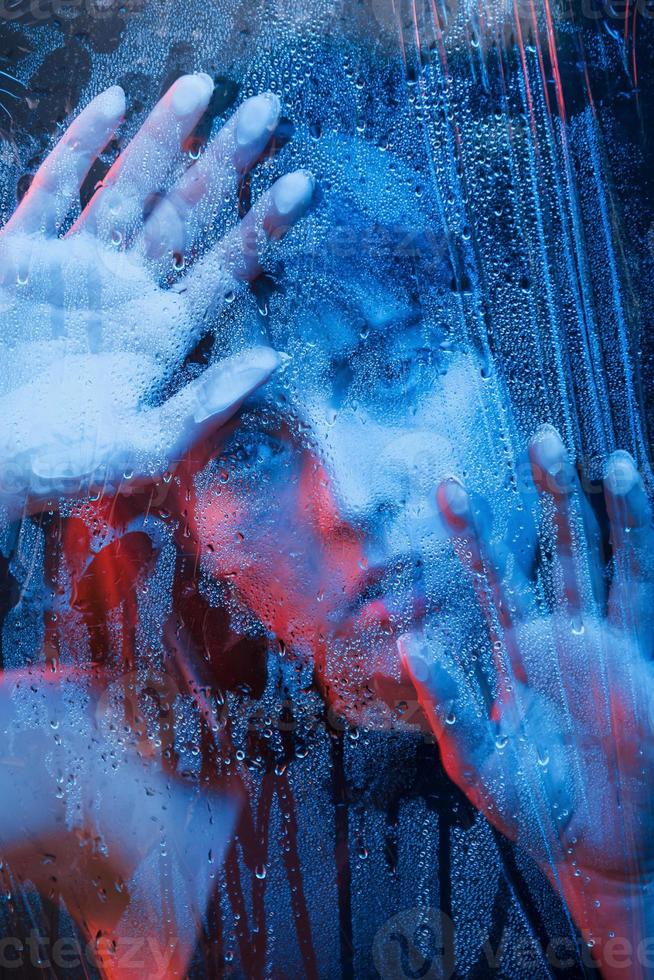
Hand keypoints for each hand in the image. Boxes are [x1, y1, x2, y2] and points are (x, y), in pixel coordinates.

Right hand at [0, 75, 312, 513]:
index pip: (226, 269)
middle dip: (226, 162)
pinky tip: (113, 104)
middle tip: (269, 111)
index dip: (262, 226)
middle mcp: (128, 291)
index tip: (303, 186)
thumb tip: (273, 359)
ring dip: (164, 137)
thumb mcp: (141, 447)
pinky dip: (81, 147)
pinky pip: (55, 188)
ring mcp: (77, 267)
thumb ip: (206, 404)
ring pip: (129, 187)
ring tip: (203, 86)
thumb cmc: (57, 466)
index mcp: (162, 334)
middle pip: (187, 213)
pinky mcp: (23, 254)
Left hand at [401, 427, 653, 977]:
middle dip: (549, 495)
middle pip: (556, 549)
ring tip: (606, 457)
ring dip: (606, 511)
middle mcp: (563, 636)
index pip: (492, 577)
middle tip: (541, 436)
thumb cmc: (535, 810)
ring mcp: (608, 645)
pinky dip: (639, 544)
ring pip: (608, 561)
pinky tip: (634, 496)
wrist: (599, 854)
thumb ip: (449, 701)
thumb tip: (408, 642)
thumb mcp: (479, 760)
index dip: (473, 532)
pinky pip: (646, 593)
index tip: (449, 484)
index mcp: (517, 652)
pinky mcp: (644, 663)